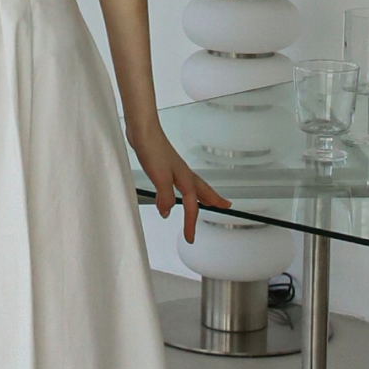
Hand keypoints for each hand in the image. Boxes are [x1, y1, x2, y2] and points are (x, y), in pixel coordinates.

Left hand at [131, 125, 228, 243]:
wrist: (143, 130)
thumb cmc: (152, 149)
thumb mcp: (159, 177)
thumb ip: (165, 196)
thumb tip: (168, 212)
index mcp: (184, 178)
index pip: (192, 206)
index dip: (191, 223)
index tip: (191, 237)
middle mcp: (183, 173)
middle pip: (203, 190)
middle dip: (215, 200)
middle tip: (225, 206)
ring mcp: (175, 168)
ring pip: (193, 186)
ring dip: (201, 195)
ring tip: (207, 201)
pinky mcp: (165, 165)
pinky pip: (180, 182)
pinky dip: (182, 190)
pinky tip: (173, 191)